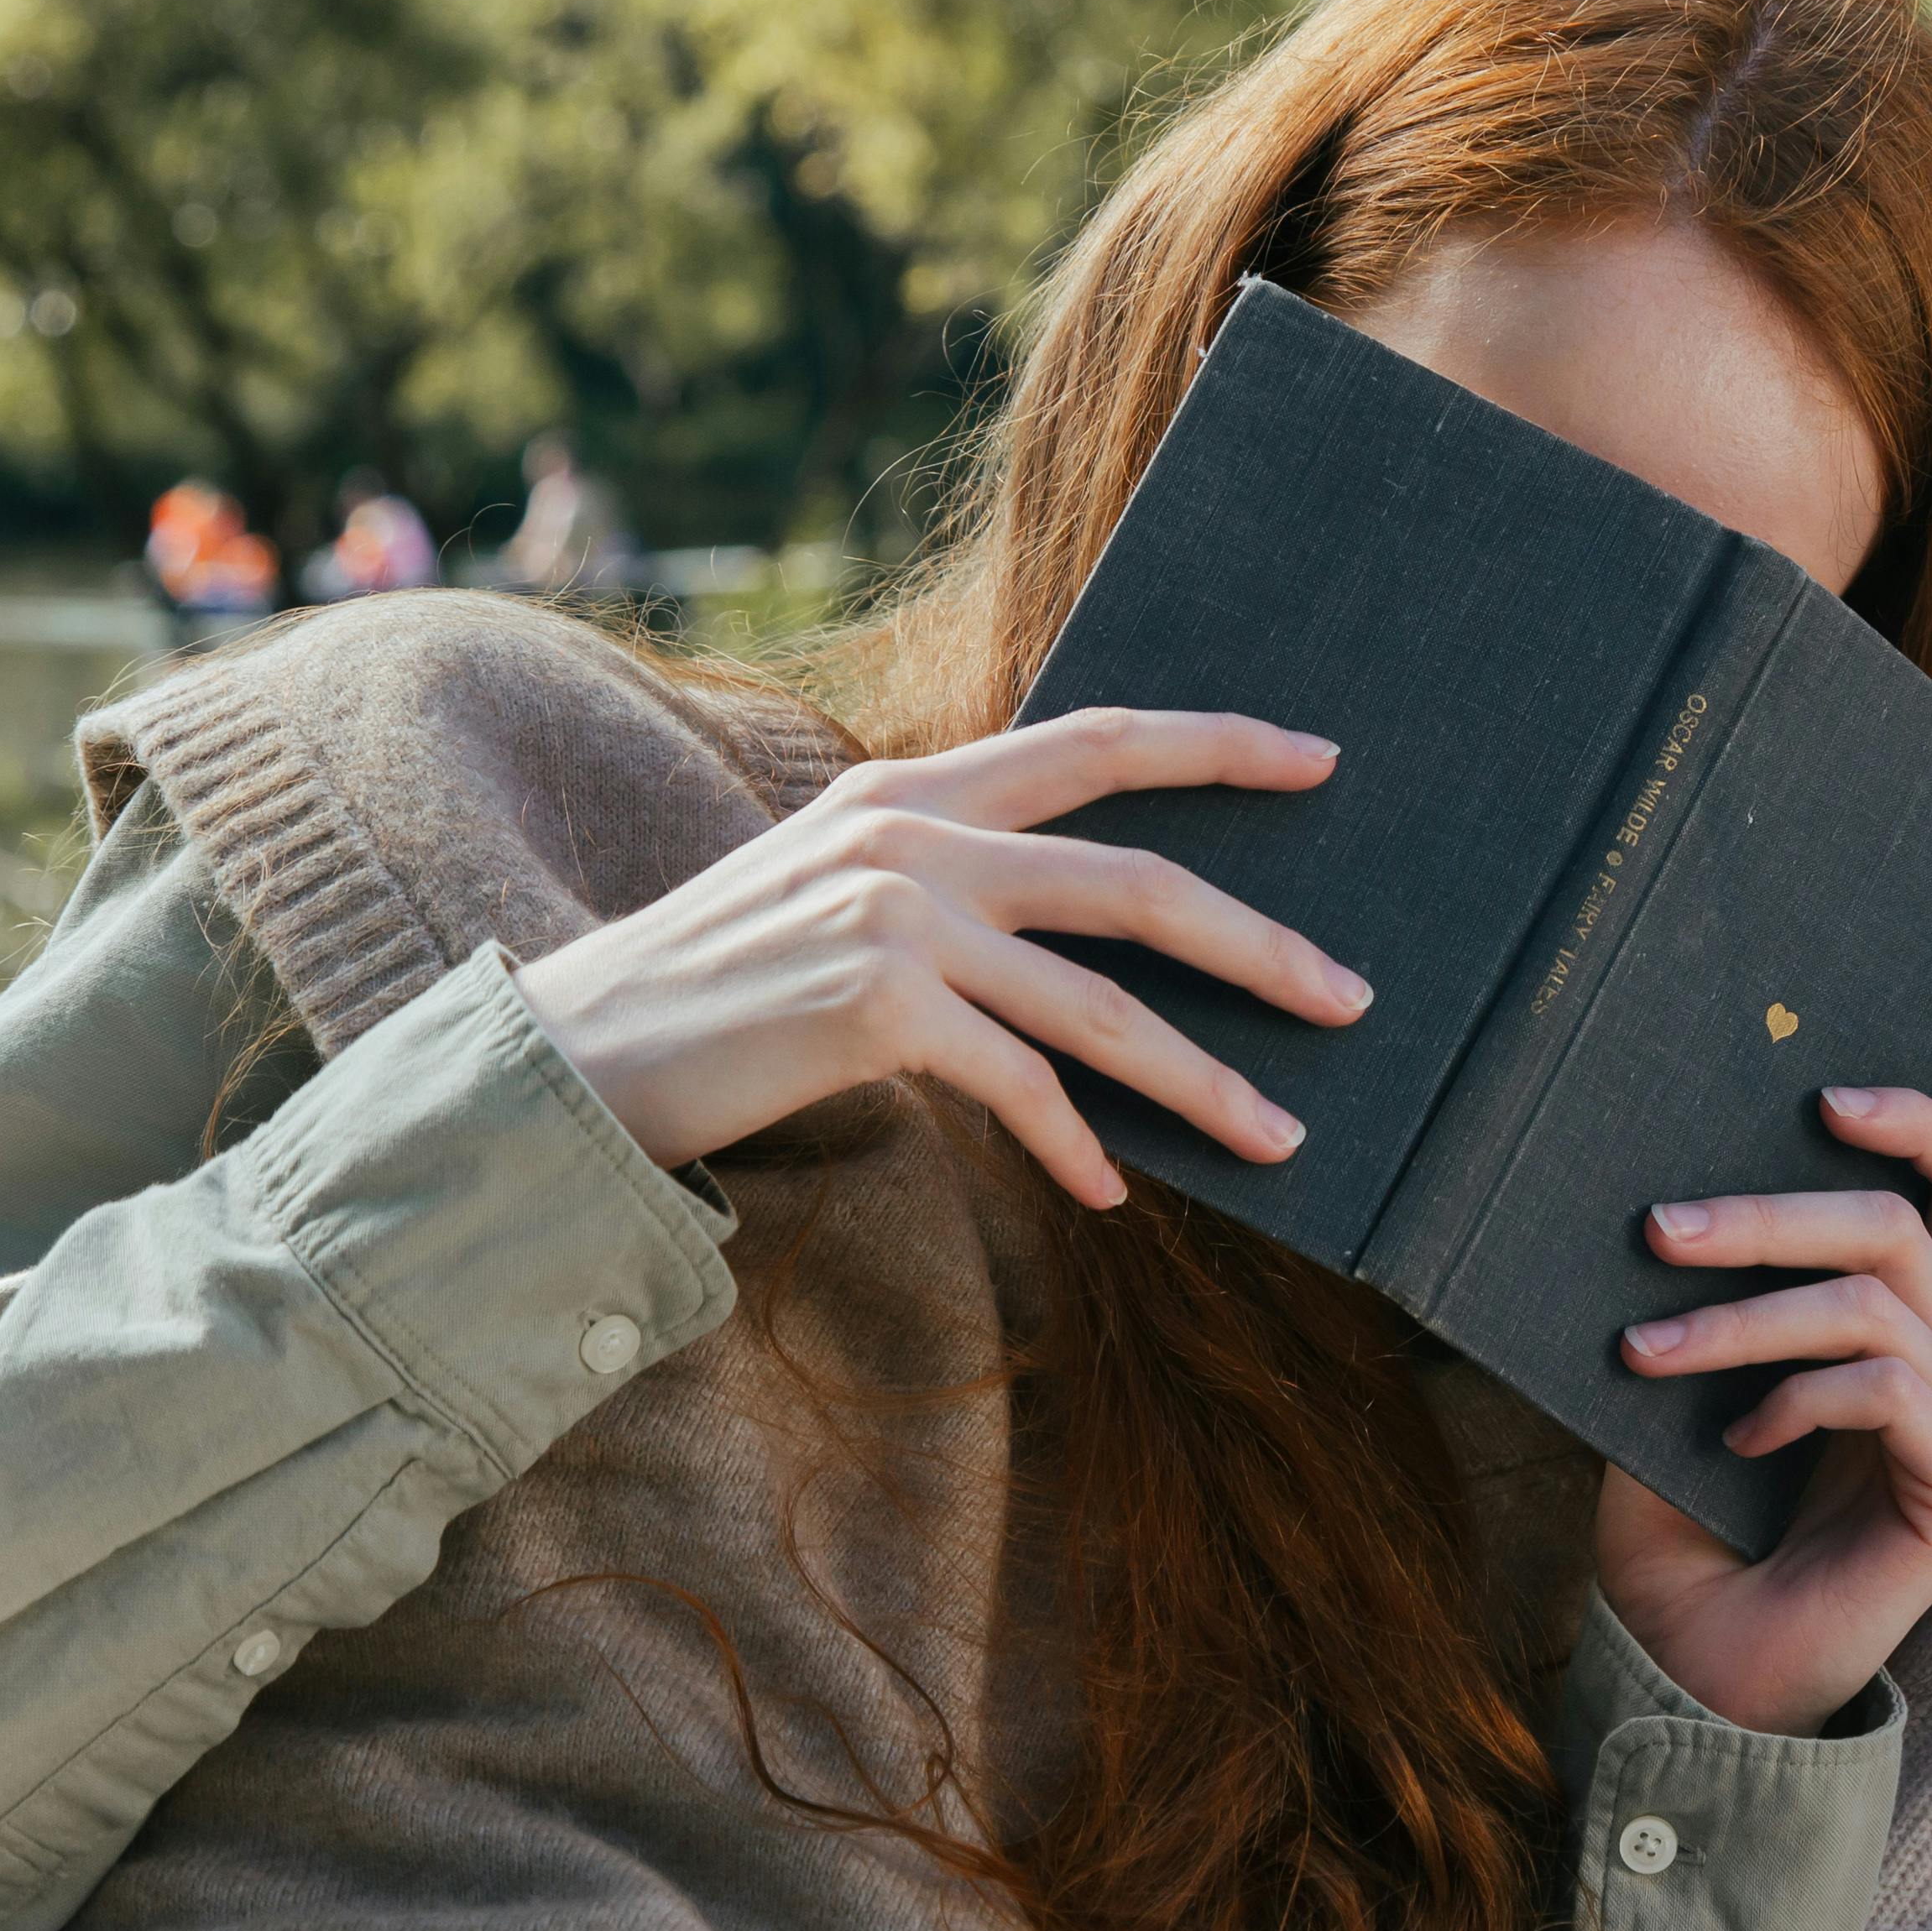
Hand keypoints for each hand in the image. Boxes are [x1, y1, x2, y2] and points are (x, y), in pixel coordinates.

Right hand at [512, 707, 1369, 1204]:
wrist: (579, 1051)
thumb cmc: (723, 992)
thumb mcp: (841, 895)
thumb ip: (953, 881)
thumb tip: (1092, 938)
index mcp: (912, 790)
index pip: (1096, 738)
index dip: (1216, 746)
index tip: (1320, 760)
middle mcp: (913, 836)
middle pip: (1140, 882)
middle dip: (1264, 946)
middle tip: (1352, 999)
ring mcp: (895, 917)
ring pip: (1104, 1004)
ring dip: (1203, 1082)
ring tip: (1279, 1136)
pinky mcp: (876, 1007)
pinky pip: (1023, 1085)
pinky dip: (1078, 1145)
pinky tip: (1112, 1192)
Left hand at [1590, 1086, 1931, 1735]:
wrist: (1692, 1686)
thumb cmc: (1682, 1544)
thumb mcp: (1681, 1390)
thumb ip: (1718, 1299)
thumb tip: (1683, 1186)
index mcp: (1911, 1341)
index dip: (1926, 1124)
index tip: (1826, 1095)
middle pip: (1904, 1229)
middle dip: (1771, 1213)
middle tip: (1659, 1228)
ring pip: (1877, 1305)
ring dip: (1747, 1317)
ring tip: (1649, 1353)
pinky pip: (1888, 1387)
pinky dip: (1795, 1396)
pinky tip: (1736, 1446)